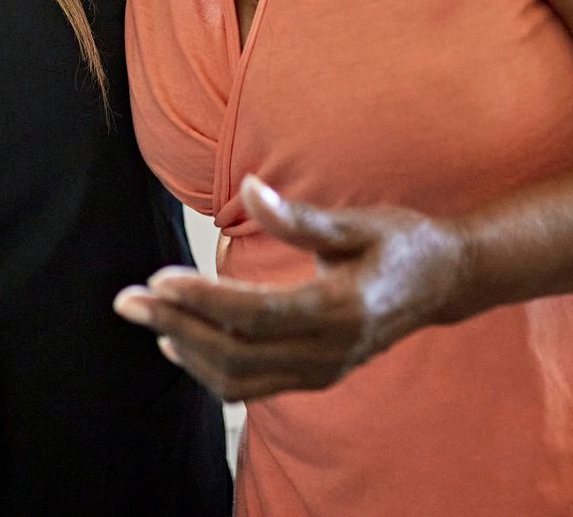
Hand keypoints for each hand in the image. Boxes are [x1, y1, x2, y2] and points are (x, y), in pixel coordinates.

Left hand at [113, 175, 471, 401]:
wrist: (444, 283)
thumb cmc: (401, 242)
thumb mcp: (358, 221)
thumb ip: (299, 216)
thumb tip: (248, 188)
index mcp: (342, 310)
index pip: (257, 315)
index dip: (204, 301)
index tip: (159, 280)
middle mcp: (331, 351)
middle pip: (237, 353)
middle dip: (176, 326)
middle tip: (128, 299)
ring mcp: (323, 370)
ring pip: (239, 379)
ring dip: (185, 349)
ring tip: (146, 315)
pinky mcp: (315, 375)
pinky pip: (252, 385)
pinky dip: (209, 368)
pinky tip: (179, 342)